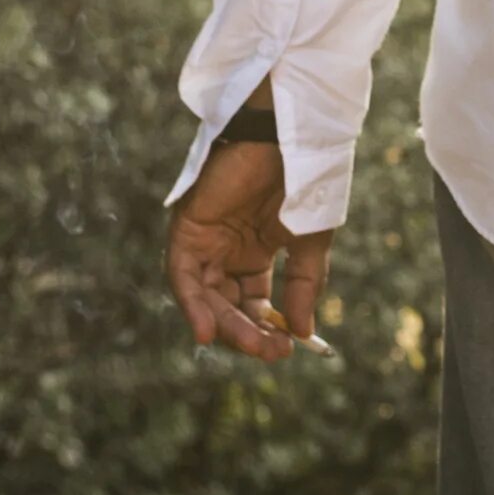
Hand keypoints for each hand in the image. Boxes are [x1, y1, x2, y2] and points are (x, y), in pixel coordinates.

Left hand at [166, 139, 334, 362]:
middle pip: (229, 305)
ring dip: (227, 326)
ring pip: (206, 297)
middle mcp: (226, 251)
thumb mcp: (310, 245)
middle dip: (250, 332)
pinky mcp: (189, 230)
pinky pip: (184, 277)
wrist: (287, 142)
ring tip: (255, 346)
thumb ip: (303, 286)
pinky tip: (209, 332)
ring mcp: (206, 241)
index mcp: (254, 253)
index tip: (289, 348)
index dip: (268, 327)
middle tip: (274, 352)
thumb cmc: (303, 185)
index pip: (253, 303)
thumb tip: (304, 333)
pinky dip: (193, 306)